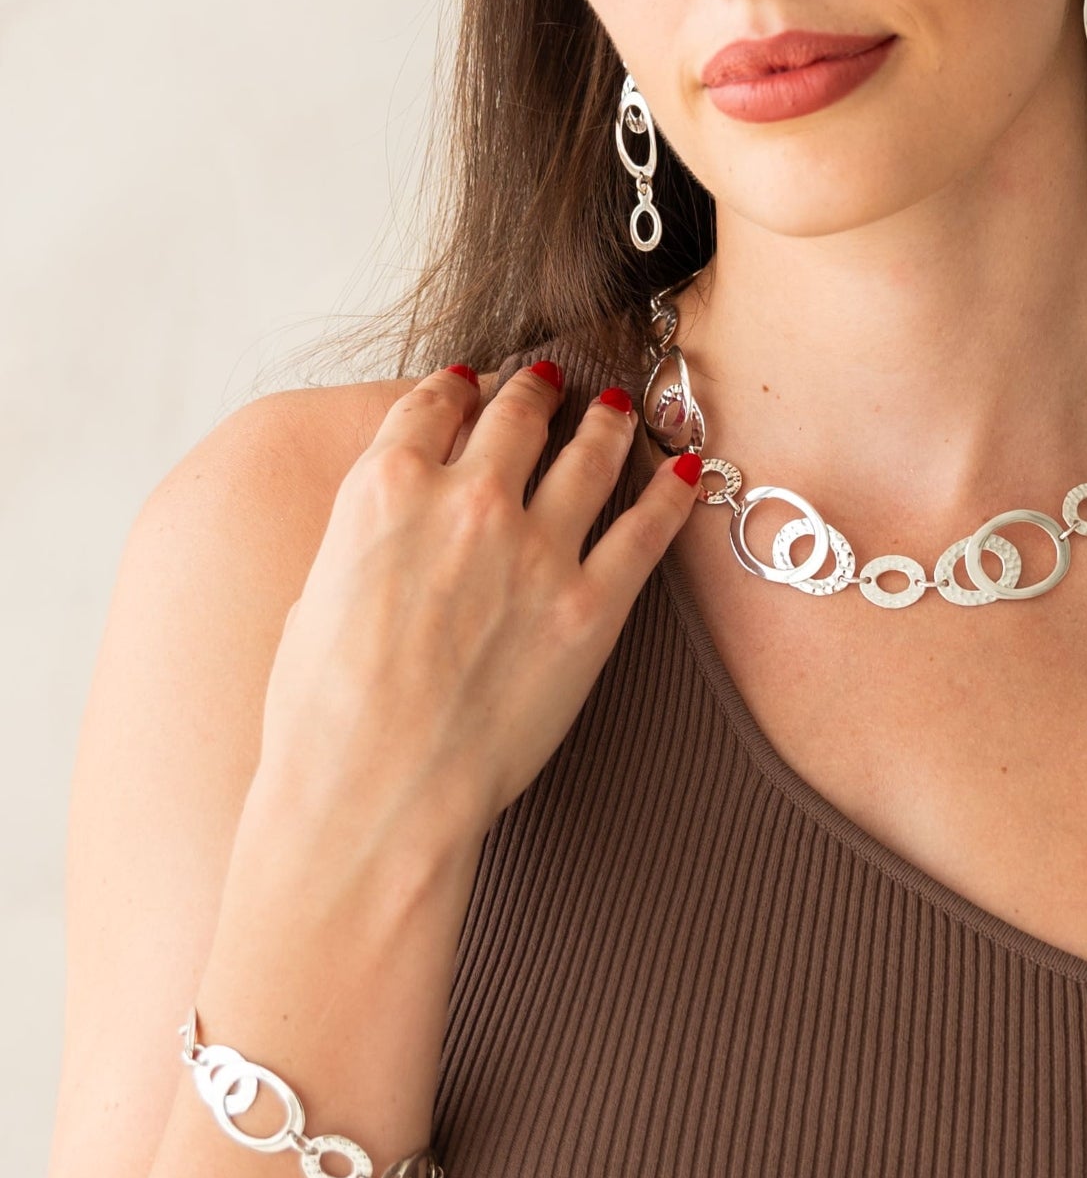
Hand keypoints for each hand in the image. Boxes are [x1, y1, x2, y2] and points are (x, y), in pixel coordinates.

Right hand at [252, 363, 701, 852]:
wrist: (372, 797)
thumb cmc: (320, 720)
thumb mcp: (311, 597)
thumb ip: (363, 543)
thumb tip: (387, 534)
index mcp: (385, 490)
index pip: (432, 405)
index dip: (457, 385)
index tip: (471, 379)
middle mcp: (467, 499)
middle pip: (516, 415)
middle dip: (536, 390)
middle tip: (551, 380)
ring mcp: (537, 550)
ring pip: (588, 455)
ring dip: (606, 423)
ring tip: (616, 407)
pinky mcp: (591, 607)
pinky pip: (646, 531)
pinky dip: (670, 495)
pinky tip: (684, 474)